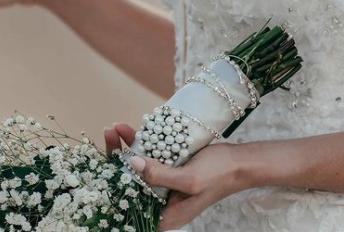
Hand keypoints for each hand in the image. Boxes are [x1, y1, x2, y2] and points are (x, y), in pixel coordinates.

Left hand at [103, 122, 248, 231]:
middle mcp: (160, 205)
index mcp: (164, 217)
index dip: (112, 184)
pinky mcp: (169, 171)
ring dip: (126, 148)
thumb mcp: (189, 178)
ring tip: (117, 127)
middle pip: (129, 184)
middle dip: (116, 159)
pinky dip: (140, 145)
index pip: (129, 204)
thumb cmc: (219, 175)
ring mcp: (164, 187)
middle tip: (109, 134)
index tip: (102, 162)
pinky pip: (150, 160)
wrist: (240, 163)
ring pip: (137, 169)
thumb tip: (132, 164)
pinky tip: (132, 130)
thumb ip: (160, 175)